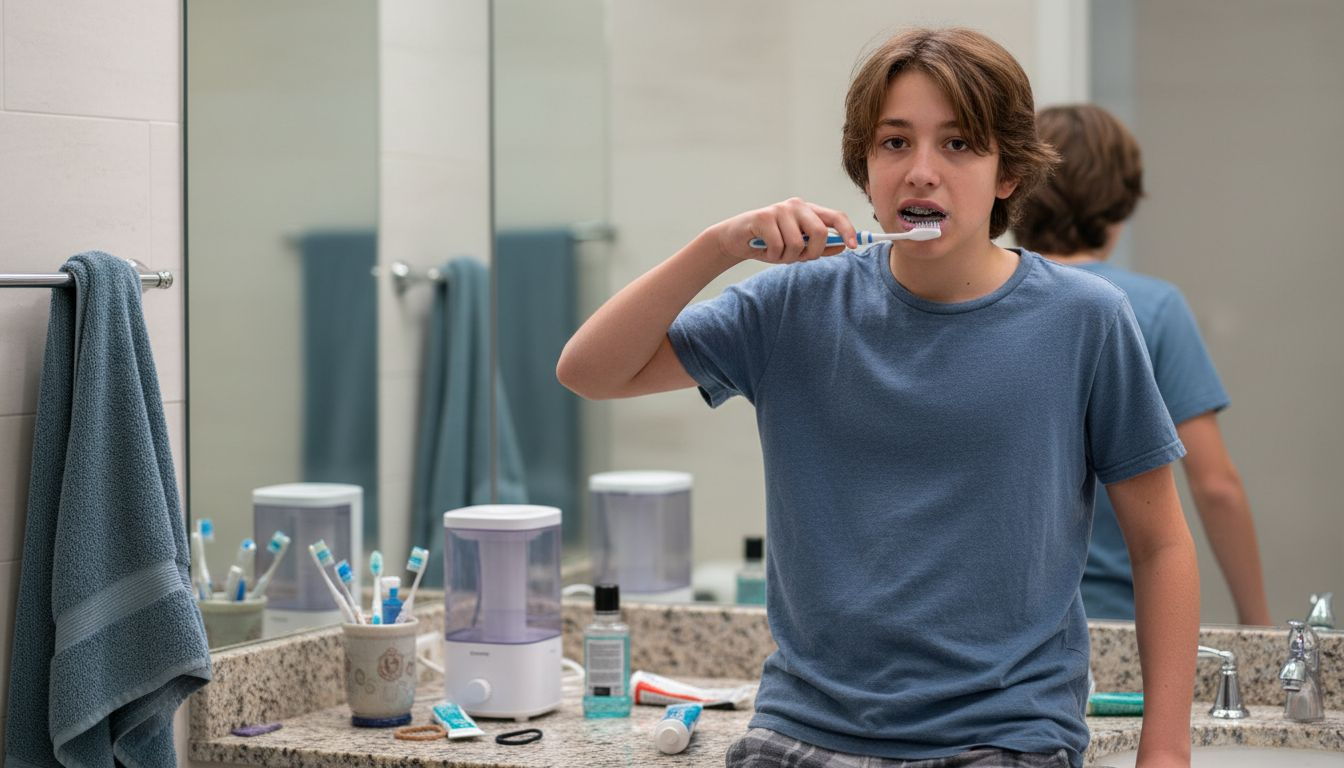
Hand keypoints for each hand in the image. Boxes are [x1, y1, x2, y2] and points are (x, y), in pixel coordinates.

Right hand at [709, 197, 857, 264]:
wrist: (735, 239)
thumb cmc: (768, 243)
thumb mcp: (796, 247)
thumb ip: (818, 246)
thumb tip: (843, 247)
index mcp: (808, 211)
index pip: (835, 216)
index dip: (847, 231)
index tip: (853, 247)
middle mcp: (796, 206)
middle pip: (820, 232)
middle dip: (812, 253)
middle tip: (799, 258)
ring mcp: (780, 209)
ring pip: (797, 244)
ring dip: (786, 257)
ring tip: (775, 252)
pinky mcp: (763, 216)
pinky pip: (778, 246)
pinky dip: (772, 255)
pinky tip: (763, 249)